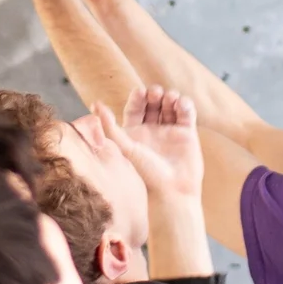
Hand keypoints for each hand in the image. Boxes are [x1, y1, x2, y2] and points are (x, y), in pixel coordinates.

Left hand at [96, 87, 202, 203]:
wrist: (172, 191)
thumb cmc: (146, 173)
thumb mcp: (125, 147)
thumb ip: (110, 126)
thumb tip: (95, 103)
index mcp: (135, 133)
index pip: (135, 108)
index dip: (138, 97)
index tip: (140, 92)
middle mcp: (152, 130)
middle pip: (153, 103)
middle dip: (155, 94)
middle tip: (156, 93)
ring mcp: (170, 131)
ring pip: (170, 105)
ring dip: (170, 97)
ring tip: (170, 98)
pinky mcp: (187, 133)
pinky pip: (186, 113)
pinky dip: (185, 105)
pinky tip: (181, 104)